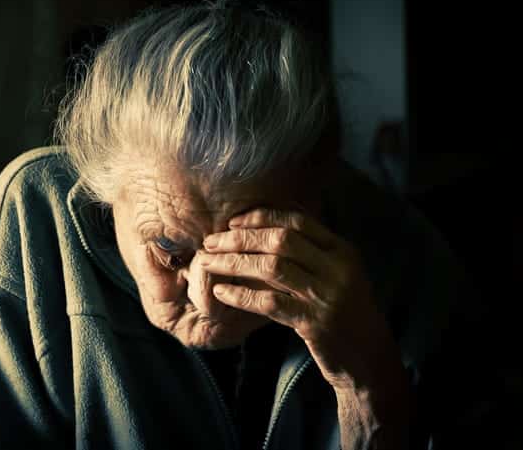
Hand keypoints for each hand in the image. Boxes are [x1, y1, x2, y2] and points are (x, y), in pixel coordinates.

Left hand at [198, 207, 403, 390]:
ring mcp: (328, 296)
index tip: (233, 221)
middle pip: (280, 240)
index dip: (261, 217)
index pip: (297, 221)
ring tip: (207, 263)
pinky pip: (270, 302)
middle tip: (210, 242)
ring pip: (272, 267)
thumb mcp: (334, 276)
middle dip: (240, 238)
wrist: (368, 359)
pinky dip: (241, 294)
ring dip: (234, 262)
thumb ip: (309, 254)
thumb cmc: (343, 314)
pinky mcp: (316, 323)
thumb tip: (260, 231)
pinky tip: (221, 291)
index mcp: (342, 251)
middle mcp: (337, 268)